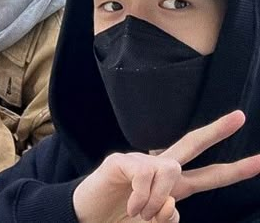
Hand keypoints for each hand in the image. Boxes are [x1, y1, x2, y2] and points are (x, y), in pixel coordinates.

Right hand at [73, 109, 259, 222]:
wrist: (88, 220)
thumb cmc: (121, 220)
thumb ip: (168, 215)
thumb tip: (172, 203)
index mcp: (173, 186)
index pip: (208, 175)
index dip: (234, 170)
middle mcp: (161, 169)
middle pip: (193, 144)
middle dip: (218, 131)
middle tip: (242, 116)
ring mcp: (141, 161)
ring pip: (170, 171)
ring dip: (157, 202)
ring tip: (139, 214)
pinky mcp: (120, 161)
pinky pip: (145, 176)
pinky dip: (141, 199)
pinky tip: (129, 206)